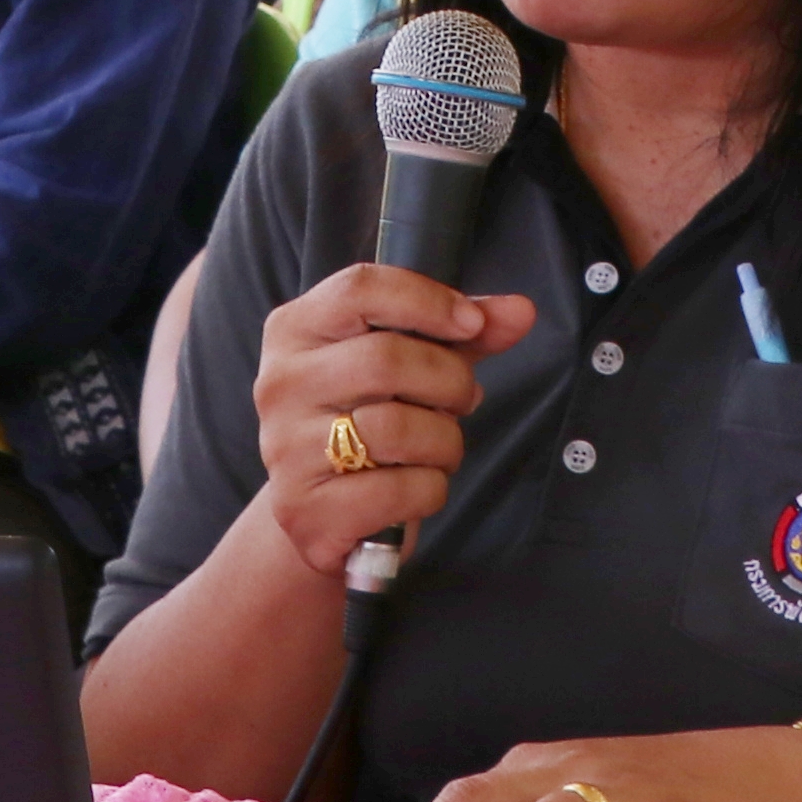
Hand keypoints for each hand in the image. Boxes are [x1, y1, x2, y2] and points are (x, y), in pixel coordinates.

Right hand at [250, 261, 535, 579]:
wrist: (317, 512)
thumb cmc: (367, 420)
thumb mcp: (409, 365)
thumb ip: (462, 333)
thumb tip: (520, 311)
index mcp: (295, 330)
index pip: (359, 288)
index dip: (428, 301)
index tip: (472, 323)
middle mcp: (280, 383)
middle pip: (386, 358)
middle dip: (450, 381)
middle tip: (464, 399)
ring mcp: (286, 448)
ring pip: (397, 427)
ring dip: (445, 440)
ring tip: (440, 446)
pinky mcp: (304, 509)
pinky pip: (399, 489)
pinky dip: (429, 489)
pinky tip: (415, 485)